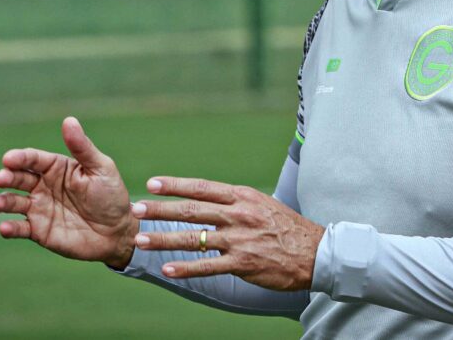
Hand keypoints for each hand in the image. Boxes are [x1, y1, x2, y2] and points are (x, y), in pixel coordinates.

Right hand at [0, 117, 137, 268]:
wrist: (116, 232)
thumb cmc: (110, 196)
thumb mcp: (101, 169)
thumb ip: (82, 147)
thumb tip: (69, 120)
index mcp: (56, 167)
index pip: (33, 159)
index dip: (20, 158)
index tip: (9, 159)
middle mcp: (43, 185)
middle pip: (18, 178)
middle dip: (7, 177)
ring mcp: (38, 208)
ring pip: (13, 202)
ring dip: (1, 202)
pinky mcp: (38, 230)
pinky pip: (20, 228)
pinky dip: (9, 228)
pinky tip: (4, 228)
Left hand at [131, 176, 324, 290]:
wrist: (316, 252)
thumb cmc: (286, 227)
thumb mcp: (261, 204)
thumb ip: (234, 201)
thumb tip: (206, 197)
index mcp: (242, 197)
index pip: (202, 188)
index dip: (175, 185)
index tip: (152, 184)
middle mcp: (238, 215)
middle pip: (192, 210)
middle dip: (161, 210)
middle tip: (136, 209)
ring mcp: (239, 240)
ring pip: (194, 239)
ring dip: (164, 239)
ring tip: (142, 241)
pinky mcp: (243, 263)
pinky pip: (208, 266)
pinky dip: (186, 268)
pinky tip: (167, 269)